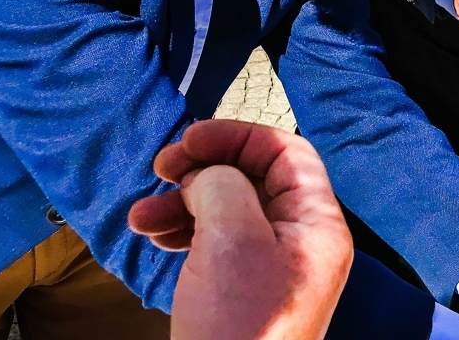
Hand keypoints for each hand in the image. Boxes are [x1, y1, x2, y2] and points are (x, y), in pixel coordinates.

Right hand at [128, 120, 352, 339]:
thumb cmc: (240, 329)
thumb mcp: (233, 238)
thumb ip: (224, 186)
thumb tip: (209, 175)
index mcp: (318, 224)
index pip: (286, 153)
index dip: (236, 137)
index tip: (189, 141)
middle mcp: (302, 243)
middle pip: (254, 180)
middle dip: (202, 171)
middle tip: (161, 171)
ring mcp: (274, 270)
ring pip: (228, 212)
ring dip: (182, 204)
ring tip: (140, 216)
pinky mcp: (245, 293)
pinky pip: (217, 245)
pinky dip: (184, 234)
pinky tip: (153, 236)